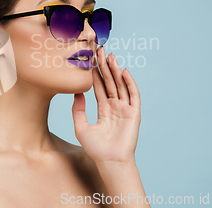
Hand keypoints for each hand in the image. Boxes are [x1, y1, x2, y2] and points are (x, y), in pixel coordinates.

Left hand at [72, 46, 141, 164]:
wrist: (110, 162)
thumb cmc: (96, 149)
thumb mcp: (80, 128)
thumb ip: (77, 110)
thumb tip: (76, 93)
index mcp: (103, 109)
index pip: (99, 86)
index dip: (95, 73)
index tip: (90, 59)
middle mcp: (115, 106)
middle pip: (110, 82)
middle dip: (105, 66)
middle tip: (100, 50)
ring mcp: (125, 109)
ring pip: (120, 85)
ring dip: (116, 70)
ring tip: (110, 55)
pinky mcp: (134, 113)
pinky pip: (133, 95)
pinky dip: (130, 83)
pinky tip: (124, 72)